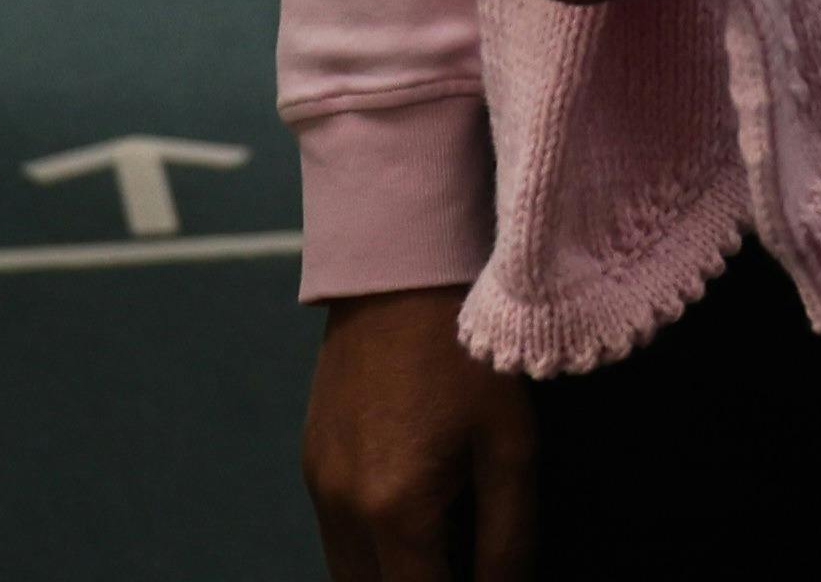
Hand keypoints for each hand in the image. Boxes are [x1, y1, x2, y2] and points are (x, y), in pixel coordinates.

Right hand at [305, 288, 529, 581]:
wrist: (400, 270)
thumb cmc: (467, 354)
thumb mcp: (510, 446)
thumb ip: (509, 540)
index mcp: (394, 511)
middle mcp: (342, 507)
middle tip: (460, 567)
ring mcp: (318, 483)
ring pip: (347, 576)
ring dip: (390, 577)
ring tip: (439, 555)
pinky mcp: (310, 459)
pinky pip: (334, 535)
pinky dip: (369, 551)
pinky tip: (412, 525)